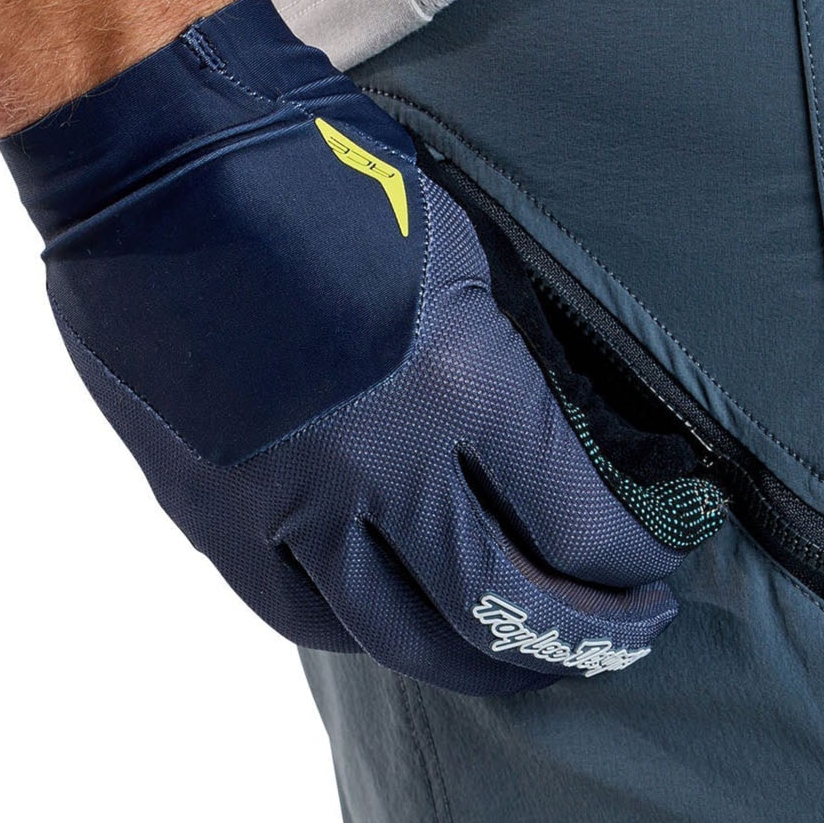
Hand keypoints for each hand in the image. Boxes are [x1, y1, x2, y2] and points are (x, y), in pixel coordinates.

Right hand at [0, 0, 725, 692]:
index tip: (659, 566)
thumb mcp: (471, 263)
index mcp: (463, 387)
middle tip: (627, 640)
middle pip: (505, 607)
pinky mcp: (218, 517)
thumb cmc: (334, 183)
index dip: (636, 565)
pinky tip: (411, 629)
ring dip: (487, 663)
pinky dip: (371, 634)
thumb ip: (524, 377)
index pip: (582, 528)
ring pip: (407, 637)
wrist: (164, 159)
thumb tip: (587, 459)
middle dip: (587, 638)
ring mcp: (291, 502)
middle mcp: (381, 465)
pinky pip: (305, 618)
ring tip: (531, 661)